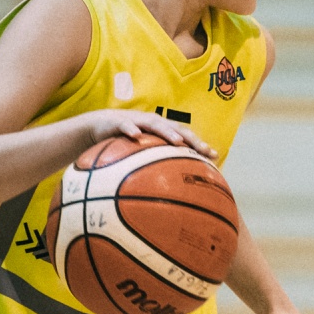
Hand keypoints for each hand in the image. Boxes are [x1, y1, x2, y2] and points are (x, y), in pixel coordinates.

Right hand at [78, 108, 215, 159]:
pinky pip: (125, 126)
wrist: (99, 125)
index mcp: (161, 130)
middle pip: (176, 128)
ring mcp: (137, 121)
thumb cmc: (125, 143)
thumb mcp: (141, 154)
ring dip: (167, 132)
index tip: (214, 157)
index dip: (199, 144)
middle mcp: (153, 123)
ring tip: (177, 142)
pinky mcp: (118, 122)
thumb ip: (156, 165)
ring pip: (155, 124)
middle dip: (191, 138)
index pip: (185, 136)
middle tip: (203, 149)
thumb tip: (171, 192)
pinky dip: (130, 130)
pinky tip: (135, 136)